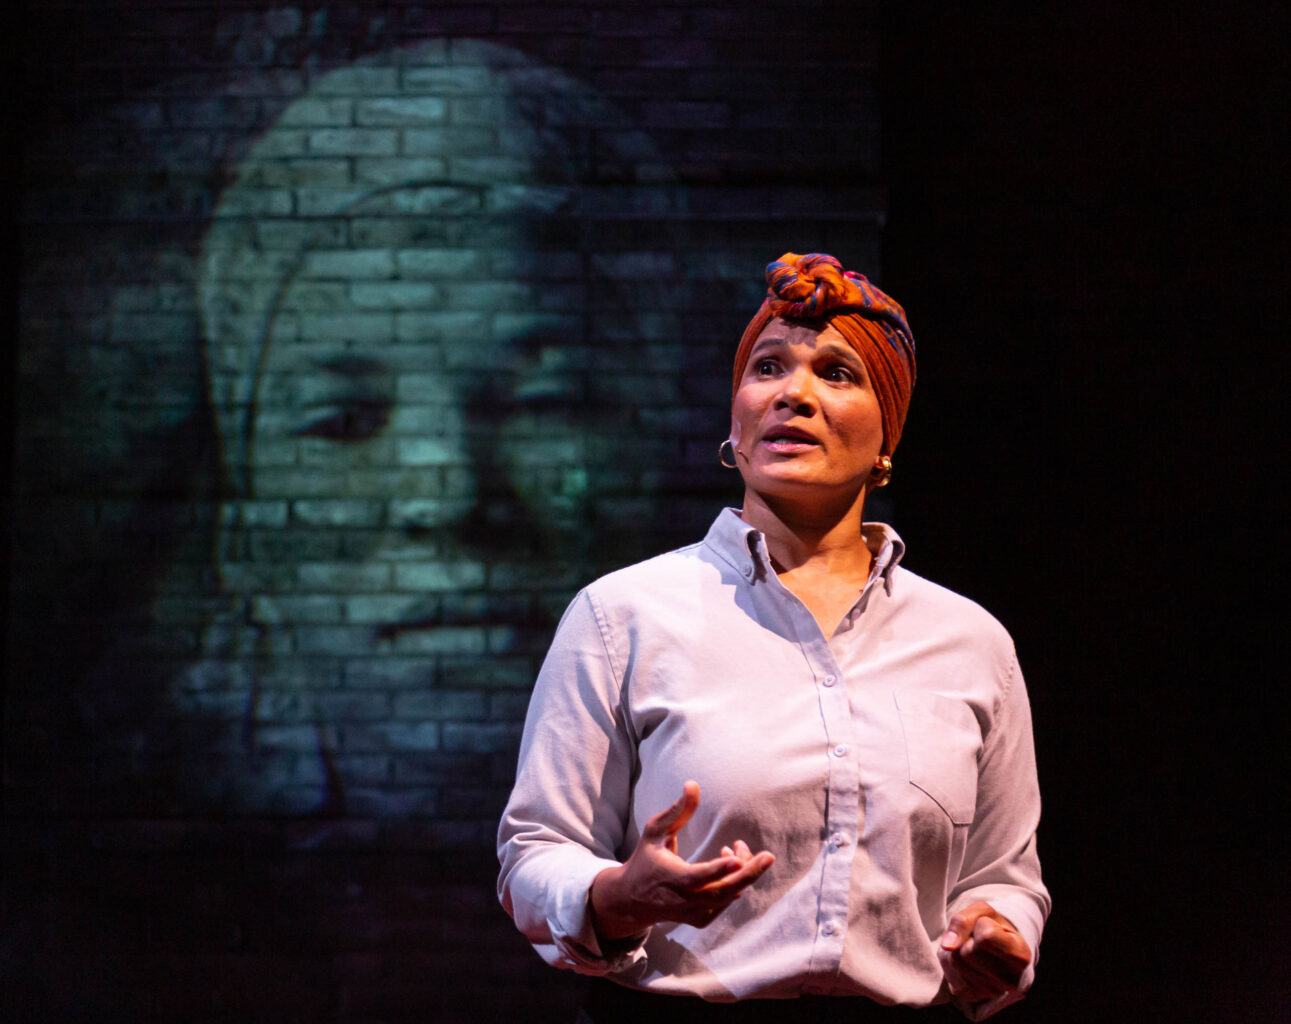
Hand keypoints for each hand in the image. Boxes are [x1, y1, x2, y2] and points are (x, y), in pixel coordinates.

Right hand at [589, 780, 774, 939]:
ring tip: (738, 848)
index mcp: (670, 878)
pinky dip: (734, 884)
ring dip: (741, 873)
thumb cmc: (646, 857)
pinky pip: (725, 902)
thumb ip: (677, 810)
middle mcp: (684, 900)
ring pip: (727, 897)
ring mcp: (693, 913)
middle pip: (722, 891)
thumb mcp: (655, 831)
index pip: (697, 877)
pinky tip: (730, 864)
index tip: (736, 859)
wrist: (633, 898)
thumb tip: (693, 784)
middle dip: (748, 874)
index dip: (717, 869)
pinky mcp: (701, 919)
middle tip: (768, 857)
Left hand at [938, 901, 1031, 1002]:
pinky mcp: (973, 996)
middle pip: (966, 952)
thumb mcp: (983, 912)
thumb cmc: (992, 926)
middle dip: (966, 939)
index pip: (985, 937)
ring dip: (956, 949)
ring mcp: (991, 992)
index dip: (981, 924)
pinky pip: (949, 975)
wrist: (995, 946)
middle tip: (978, 939)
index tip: (990, 926)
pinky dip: (951, 963)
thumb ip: (963, 920)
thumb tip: (948, 946)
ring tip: (971, 948)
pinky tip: (966, 961)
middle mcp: (1010, 980)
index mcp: (1021, 955)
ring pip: (955, 962)